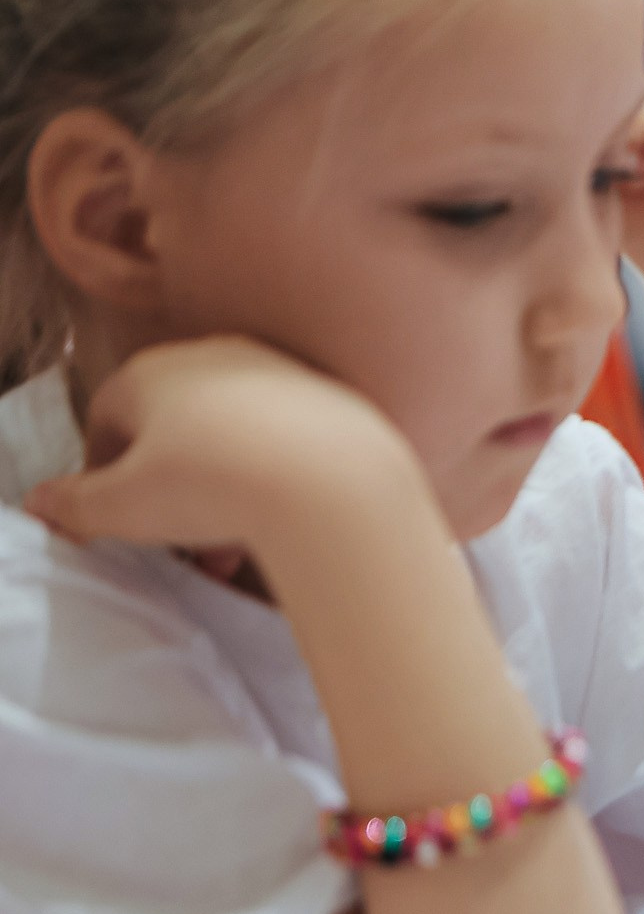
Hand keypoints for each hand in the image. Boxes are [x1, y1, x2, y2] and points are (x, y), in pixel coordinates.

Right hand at [24, 337, 424, 558]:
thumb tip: (42, 503)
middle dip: (169, 497)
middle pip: (172, 433)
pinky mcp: (323, 394)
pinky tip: (273, 527)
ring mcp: (272, 370)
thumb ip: (74, 505)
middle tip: (181, 550)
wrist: (330, 477)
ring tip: (228, 555)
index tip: (117, 519)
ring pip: (227, 441)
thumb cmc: (211, 483)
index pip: (106, 420)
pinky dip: (267, 481)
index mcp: (149, 372)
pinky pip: (279, 441)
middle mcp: (210, 357)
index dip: (105, 476)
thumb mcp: (121, 507)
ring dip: (218, 498)